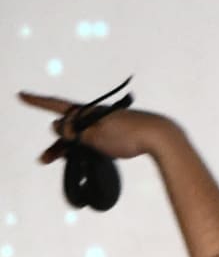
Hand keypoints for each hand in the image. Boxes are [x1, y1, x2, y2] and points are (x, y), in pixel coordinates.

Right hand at [18, 91, 175, 162]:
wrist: (159, 137)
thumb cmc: (129, 135)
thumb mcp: (96, 135)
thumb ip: (74, 131)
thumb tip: (56, 125)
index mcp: (87, 112)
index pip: (57, 105)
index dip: (37, 102)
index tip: (21, 95)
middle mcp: (93, 116)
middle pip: (66, 128)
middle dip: (55, 142)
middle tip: (45, 159)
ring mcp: (103, 125)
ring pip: (78, 137)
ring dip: (67, 149)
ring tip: (53, 161)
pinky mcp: (113, 134)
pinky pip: (91, 140)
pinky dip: (82, 148)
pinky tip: (79, 157)